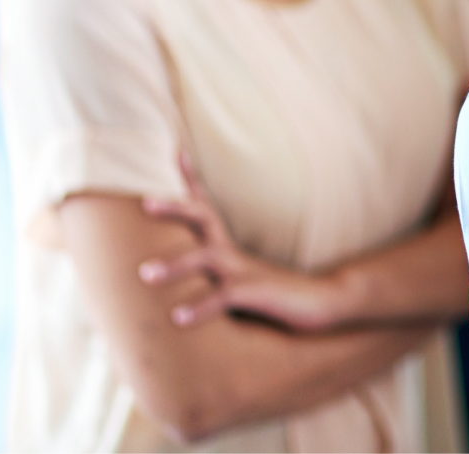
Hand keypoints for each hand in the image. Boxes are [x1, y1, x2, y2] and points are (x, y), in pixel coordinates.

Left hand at [138, 153, 352, 331]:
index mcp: (230, 248)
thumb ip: (218, 278)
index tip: (175, 150)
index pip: (207, 206)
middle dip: (174, 208)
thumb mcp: (243, 280)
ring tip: (144, 273)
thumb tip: (192, 280)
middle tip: (145, 201)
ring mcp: (245, 270)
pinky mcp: (254, 293)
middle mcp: (235, 253)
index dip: (191, 179)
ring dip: (173, 264)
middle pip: (203, 218)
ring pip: (205, 258)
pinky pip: (222, 298)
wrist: (324, 302)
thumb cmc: (279, 294)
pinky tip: (176, 318)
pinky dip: (198, 307)